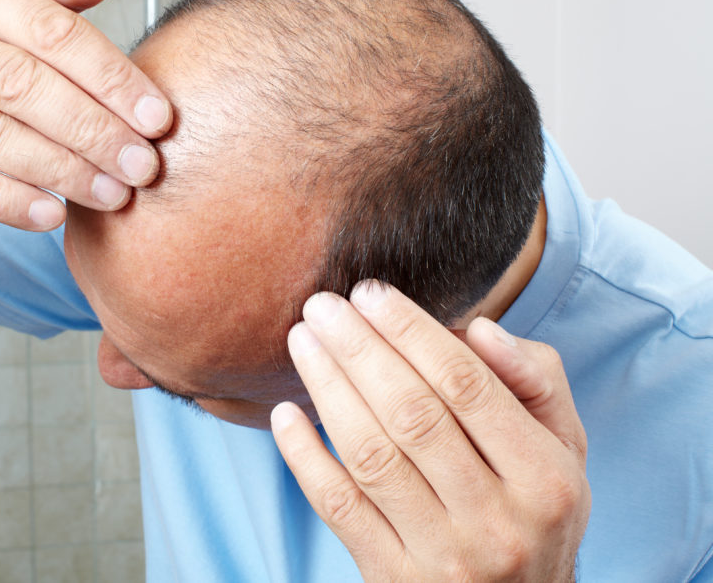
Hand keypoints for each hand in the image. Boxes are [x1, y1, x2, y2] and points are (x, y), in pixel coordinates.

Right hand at [0, 0, 170, 230]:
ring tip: (110, 195)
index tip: (158, 120)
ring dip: (59, 170)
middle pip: (22, 83)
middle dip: (93, 131)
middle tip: (141, 168)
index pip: (50, 29)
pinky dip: (5, 199)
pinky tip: (50, 215)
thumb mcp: (14, 24)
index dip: (111, 77)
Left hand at [271, 282, 589, 581]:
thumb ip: (534, 381)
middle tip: (323, 306)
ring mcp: (442, 555)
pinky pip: (338, 507)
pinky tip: (284, 413)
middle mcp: (497, 520)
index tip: (371, 294)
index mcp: (545, 478)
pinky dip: (304, 457)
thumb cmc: (533, 511)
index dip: (412, 331)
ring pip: (371, 454)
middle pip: (412, 414)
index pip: (466, 384)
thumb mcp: (563, 449)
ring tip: (303, 341)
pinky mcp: (392, 577)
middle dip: (360, 349)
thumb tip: (480, 328)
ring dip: (328, 388)